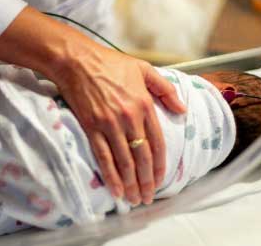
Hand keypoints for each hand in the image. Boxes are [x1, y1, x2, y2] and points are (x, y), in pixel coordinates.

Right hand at [0, 7, 185, 204]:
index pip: (157, 142)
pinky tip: (116, 190)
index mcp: (144, 104)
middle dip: (147, 181)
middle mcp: (130, 117)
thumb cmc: (111, 63)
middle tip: (148, 197)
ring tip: (135, 199)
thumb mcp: (144, 69)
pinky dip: (111, 176)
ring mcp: (109, 124)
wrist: (78, 61)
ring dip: (131, 183)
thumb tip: (182, 109)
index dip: (160, 165)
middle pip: (142, 157)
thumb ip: (166, 89)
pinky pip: (103, 156)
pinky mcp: (91, 127)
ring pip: (124, 161)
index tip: (162, 180)